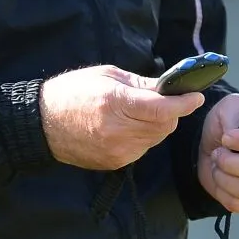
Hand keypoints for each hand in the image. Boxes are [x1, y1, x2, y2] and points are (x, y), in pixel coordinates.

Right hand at [40, 65, 203, 170]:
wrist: (42, 123)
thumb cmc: (72, 92)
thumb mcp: (106, 76)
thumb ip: (140, 83)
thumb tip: (168, 87)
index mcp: (115, 103)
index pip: (162, 109)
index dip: (183, 103)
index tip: (196, 96)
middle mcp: (118, 130)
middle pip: (164, 126)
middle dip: (171, 113)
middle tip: (167, 100)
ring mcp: (117, 150)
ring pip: (155, 139)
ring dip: (158, 125)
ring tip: (141, 112)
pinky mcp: (115, 163)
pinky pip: (142, 149)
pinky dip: (143, 137)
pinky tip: (128, 126)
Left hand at [197, 92, 238, 212]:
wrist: (216, 142)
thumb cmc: (227, 121)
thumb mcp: (228, 107)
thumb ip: (232, 118)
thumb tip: (232, 138)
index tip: (225, 138)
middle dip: (229, 161)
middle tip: (217, 152)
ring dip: (224, 177)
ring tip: (217, 164)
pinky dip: (222, 192)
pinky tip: (220, 178)